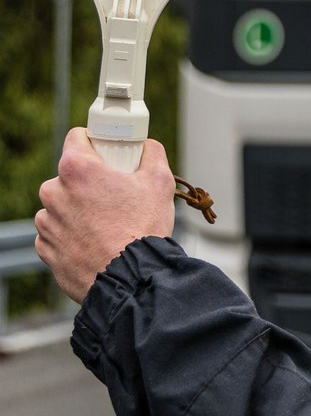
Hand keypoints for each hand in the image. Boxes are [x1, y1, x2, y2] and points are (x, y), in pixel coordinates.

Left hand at [35, 128, 175, 303]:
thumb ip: (152, 153)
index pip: (77, 137)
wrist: (130, 278)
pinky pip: (58, 232)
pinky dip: (74, 233)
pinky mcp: (46, 248)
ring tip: (109, 224)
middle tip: (116, 195)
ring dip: (81, 209)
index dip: (96, 142)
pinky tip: (98, 241)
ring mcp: (47, 222)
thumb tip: (147, 147)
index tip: (109, 153)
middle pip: (71, 174)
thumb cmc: (143, 228)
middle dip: (91, 181)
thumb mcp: (160, 181)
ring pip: (63, 204)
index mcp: (77, 169)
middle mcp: (53, 192)